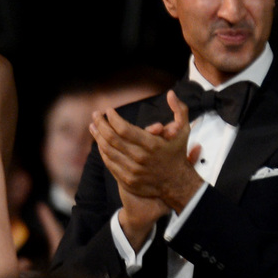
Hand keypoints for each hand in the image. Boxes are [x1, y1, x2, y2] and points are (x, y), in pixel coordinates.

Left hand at [93, 93, 202, 213]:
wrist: (176, 183)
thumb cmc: (177, 154)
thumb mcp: (184, 130)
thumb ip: (179, 110)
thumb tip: (170, 94)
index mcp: (152, 145)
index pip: (124, 128)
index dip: (112, 118)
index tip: (109, 110)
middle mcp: (140, 158)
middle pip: (112, 138)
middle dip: (100, 124)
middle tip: (96, 115)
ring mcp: (132, 170)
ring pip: (108, 150)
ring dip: (97, 136)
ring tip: (93, 126)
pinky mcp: (127, 180)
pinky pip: (109, 163)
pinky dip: (103, 151)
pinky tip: (100, 142)